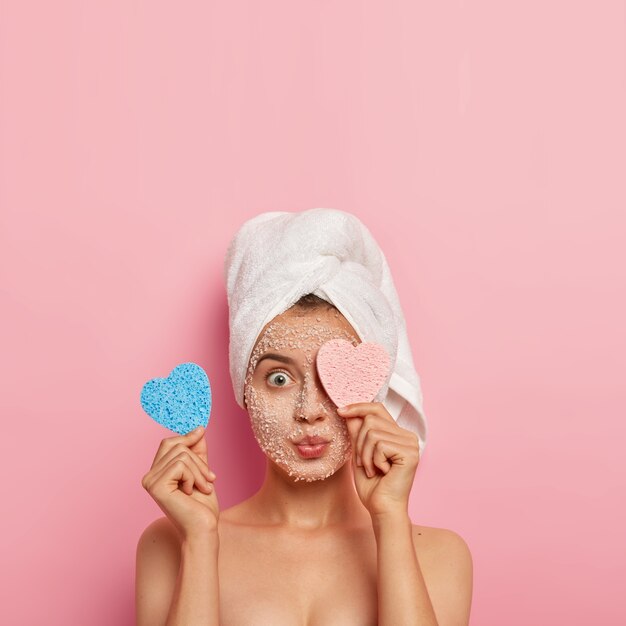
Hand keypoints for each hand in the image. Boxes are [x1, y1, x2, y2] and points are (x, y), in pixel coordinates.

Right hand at [141, 426, 218, 538]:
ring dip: (199, 471)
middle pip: (176, 445)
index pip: (168, 443)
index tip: (201, 431)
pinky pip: (181, 465)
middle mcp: (149, 476)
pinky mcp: (156, 486)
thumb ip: (197, 451)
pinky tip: (192, 493)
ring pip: (182, 455)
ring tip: (203, 488)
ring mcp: (150, 481)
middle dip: (198, 459)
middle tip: (210, 477)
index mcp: (157, 472)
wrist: (203, 528)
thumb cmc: (202, 505)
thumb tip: (198, 429)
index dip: (186, 437)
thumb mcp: (201, 471)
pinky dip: (193, 477)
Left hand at [337, 402, 419, 518]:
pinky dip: (373, 460)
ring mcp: (411, 443)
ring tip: (373, 470)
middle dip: (359, 442)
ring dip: (365, 454)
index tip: (340, 411)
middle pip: (371, 419)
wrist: (382, 509)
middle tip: (364, 463)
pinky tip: (382, 472)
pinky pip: (379, 444)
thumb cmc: (372, 486)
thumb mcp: (359, 454)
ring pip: (372, 432)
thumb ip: (357, 433)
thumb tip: (349, 411)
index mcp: (398, 434)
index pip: (377, 409)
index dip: (358, 407)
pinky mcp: (410, 452)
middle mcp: (407, 435)